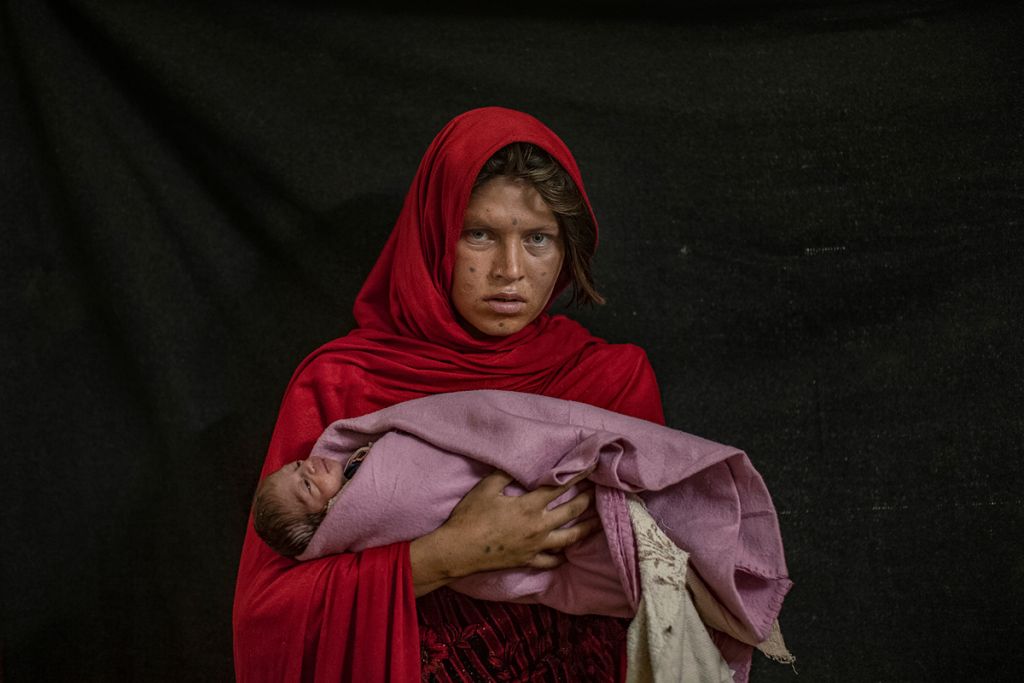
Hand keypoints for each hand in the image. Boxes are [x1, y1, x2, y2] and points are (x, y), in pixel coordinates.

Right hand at [409, 469, 598, 594]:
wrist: (458, 551)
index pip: (559, 487)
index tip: (590, 467)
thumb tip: (520, 463)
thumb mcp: (486, 488)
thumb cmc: (470, 517)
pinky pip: (551, 560)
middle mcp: (538, 526)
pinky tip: (567, 554)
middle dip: (587, 500)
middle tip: (599, 492)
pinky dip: (561, 557)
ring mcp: (535, 546)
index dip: (576, 475)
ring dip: (586, 529)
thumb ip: (505, 474)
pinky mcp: (528, 560)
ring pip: (569, 538)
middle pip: (571, 512)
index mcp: (529, 506)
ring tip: (599, 523)